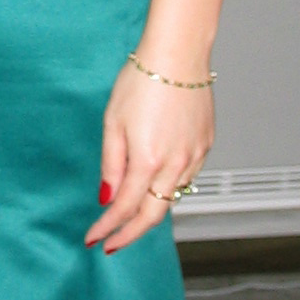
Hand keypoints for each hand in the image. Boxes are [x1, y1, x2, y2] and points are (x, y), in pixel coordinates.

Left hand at [84, 60, 214, 252]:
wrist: (178, 55)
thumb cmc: (142, 81)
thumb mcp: (112, 122)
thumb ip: (111, 164)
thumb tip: (106, 197)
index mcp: (148, 160)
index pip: (125, 209)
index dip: (107, 228)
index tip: (94, 238)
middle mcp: (176, 164)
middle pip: (154, 214)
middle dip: (130, 234)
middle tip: (112, 243)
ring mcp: (195, 156)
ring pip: (173, 197)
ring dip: (150, 209)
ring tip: (130, 213)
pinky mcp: (206, 145)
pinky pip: (187, 178)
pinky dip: (169, 187)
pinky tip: (156, 183)